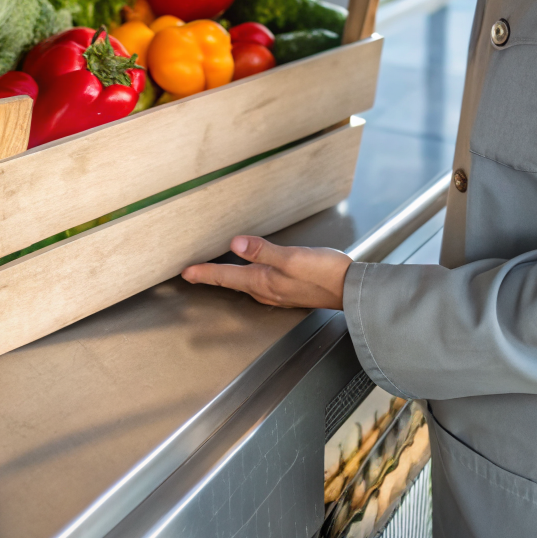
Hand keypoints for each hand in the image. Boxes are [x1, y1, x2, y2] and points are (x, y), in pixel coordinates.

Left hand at [182, 235, 351, 309]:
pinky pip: (259, 284)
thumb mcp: (293, 258)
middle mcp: (267, 291)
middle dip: (213, 277)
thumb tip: (236, 244)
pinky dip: (247, 277)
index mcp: (264, 282)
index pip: (226, 277)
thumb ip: (263, 251)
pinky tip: (251, 271)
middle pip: (232, 283)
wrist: (350, 289)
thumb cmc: (325, 273)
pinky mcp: (289, 290)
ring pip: (245, 284)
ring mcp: (278, 293)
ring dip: (229, 278)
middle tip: (195, 272)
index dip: (205, 273)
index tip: (186, 272)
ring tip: (217, 270)